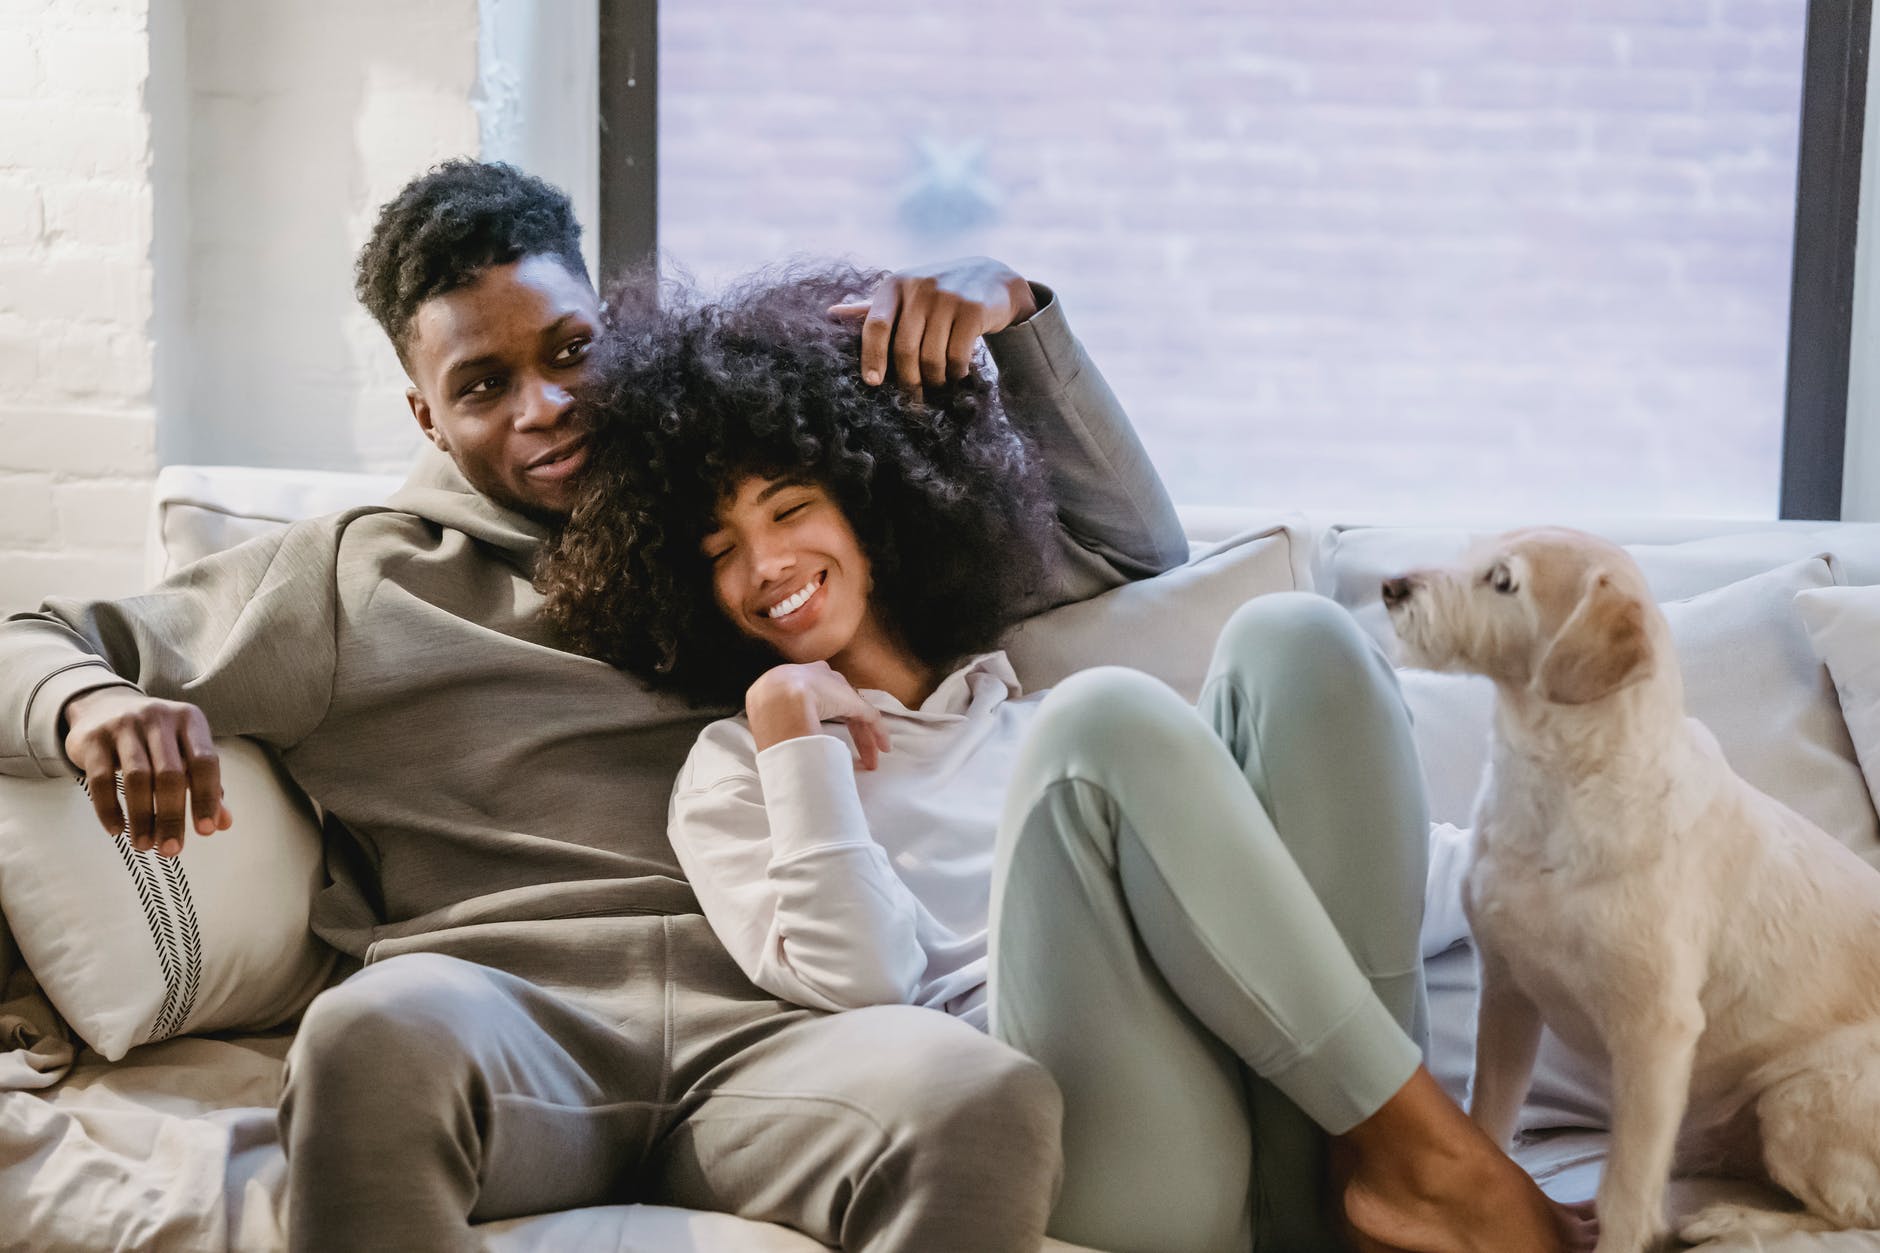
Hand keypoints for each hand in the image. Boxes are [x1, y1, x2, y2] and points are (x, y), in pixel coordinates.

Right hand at [61, 687, 232, 855]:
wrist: (103, 706)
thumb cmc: (156, 739)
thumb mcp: (184, 751)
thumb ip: (205, 785)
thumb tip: (223, 823)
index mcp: (190, 720)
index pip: (204, 761)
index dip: (207, 798)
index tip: (206, 831)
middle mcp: (158, 718)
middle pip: (170, 774)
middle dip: (172, 817)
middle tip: (171, 849)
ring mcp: (124, 725)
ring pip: (137, 778)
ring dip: (142, 818)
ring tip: (145, 845)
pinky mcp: (93, 738)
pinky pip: (101, 779)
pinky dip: (109, 809)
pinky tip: (117, 830)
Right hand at [747, 662, 892, 769]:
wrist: (777, 699)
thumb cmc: (767, 708)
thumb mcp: (766, 710)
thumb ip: (775, 719)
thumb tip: (777, 745)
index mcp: (797, 680)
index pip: (818, 699)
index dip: (824, 716)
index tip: (824, 736)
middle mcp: (821, 679)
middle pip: (840, 706)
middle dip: (850, 731)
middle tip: (856, 755)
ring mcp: (837, 689)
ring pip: (856, 714)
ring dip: (864, 739)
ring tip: (872, 761)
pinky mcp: (853, 701)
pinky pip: (869, 717)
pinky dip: (877, 733)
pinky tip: (883, 749)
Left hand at [830, 257, 1038, 389]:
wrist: (992, 278)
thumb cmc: (938, 293)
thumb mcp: (906, 294)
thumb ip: (872, 308)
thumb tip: (830, 313)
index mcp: (895, 284)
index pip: (876, 326)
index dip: (872, 357)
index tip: (873, 383)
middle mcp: (919, 287)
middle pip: (905, 349)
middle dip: (908, 380)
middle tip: (913, 397)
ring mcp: (948, 296)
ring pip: (932, 357)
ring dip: (935, 380)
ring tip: (938, 382)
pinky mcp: (973, 309)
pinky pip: (957, 356)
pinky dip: (956, 372)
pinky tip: (957, 372)